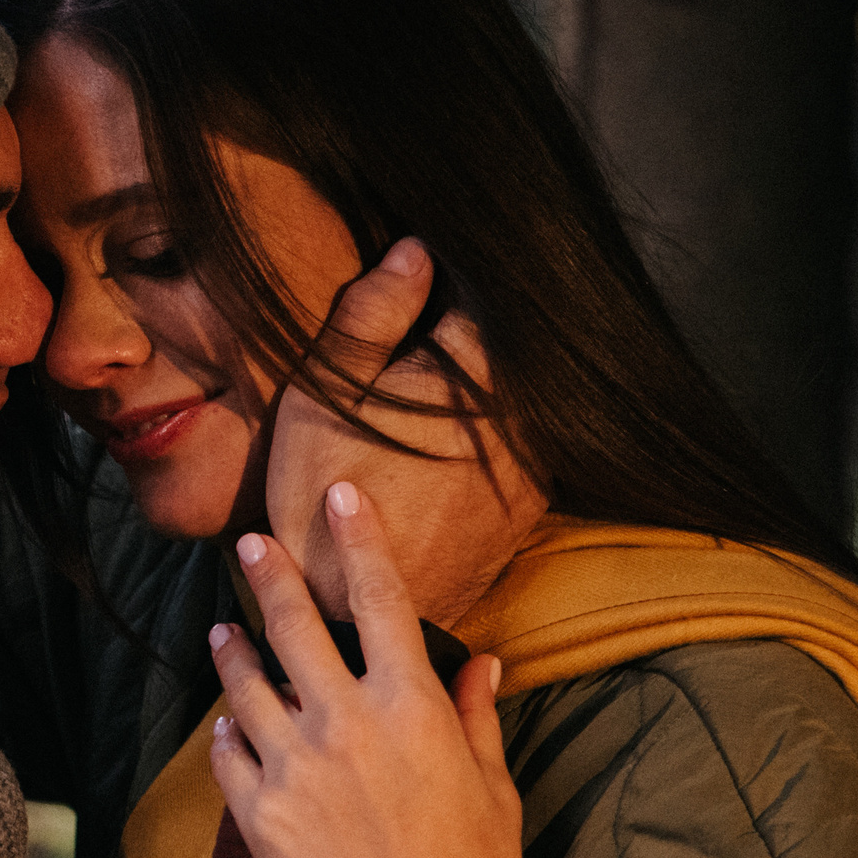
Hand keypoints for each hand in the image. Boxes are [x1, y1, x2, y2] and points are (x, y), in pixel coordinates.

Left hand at [208, 481, 522, 857]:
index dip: (358, 539)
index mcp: (411, 709)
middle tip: (248, 545)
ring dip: (230, 650)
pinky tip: (227, 724)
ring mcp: (295, 769)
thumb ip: (475, 716)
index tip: (339, 494)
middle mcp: (346, 726)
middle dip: (266, 574)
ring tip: (220, 632)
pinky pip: (227, 754)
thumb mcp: (493, 788)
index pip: (380, 599)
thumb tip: (480, 659)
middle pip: (293, 625)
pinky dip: (226, 733)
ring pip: (244, 685)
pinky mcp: (259, 816)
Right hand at [268, 238, 547, 625]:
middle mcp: (522, 414)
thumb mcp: (324, 389)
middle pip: (513, 346)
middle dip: (471, 334)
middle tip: (423, 339)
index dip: (451, 281)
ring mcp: (533, 465)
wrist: (351, 607)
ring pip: (521, 400)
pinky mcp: (528, 509)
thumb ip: (372, 311)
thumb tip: (417, 250)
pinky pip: (522, 449)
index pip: (484, 293)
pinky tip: (444, 456)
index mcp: (474, 369)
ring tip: (429, 400)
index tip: (428, 278)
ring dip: (484, 389)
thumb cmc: (324, 489)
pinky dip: (492, 439)